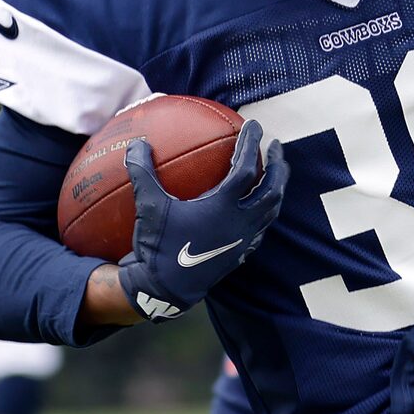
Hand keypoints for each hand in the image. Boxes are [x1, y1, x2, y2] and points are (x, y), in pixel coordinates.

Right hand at [114, 121, 286, 321]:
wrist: (166, 289)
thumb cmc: (158, 246)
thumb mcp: (149, 207)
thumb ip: (143, 172)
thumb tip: (136, 144)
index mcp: (224, 206)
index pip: (247, 167)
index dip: (251, 143)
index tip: (255, 125)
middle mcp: (242, 221)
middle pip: (272, 188)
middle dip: (278, 165)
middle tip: (277, 146)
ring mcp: (244, 239)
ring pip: (272, 209)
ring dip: (277, 188)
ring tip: (276, 173)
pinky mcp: (241, 253)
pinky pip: (261, 228)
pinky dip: (265, 212)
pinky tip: (259, 208)